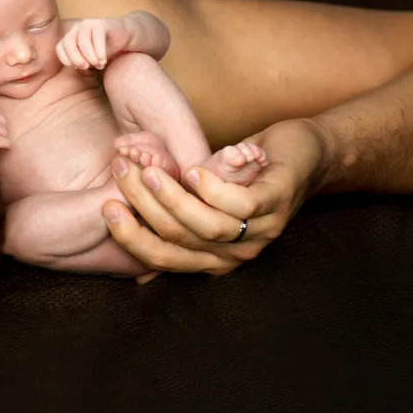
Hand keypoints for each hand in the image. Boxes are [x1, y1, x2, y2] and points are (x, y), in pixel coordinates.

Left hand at [56, 17, 129, 70]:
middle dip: (75, 58)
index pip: (60, 47)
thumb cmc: (104, 50)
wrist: (124, 37)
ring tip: (98, 65)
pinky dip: (99, 51)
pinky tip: (103, 60)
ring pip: (82, 40)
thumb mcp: (89, 58)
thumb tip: (76, 66)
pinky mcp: (102, 24)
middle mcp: (77, 28)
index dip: (66, 59)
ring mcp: (89, 24)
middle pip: (68, 42)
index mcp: (71, 36)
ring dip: (89, 56)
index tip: (76, 68)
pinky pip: (97, 37)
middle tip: (86, 67)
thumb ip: (81, 62)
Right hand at [101, 118, 329, 280]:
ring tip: (150, 170)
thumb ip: (174, 220)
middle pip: (178, 240)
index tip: (106, 206)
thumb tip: (129, 242)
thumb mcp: (203, 201)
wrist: (306, 154)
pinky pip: (239, 206)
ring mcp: (260, 231)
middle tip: (122, 172)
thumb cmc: (246, 177)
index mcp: (212, 258)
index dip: (131, 236)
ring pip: (206, 226)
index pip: (162, 258)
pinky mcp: (277, 202)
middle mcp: (235, 253)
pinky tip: (193, 170)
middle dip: (143, 206)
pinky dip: (212, 189)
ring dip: (172, 197)